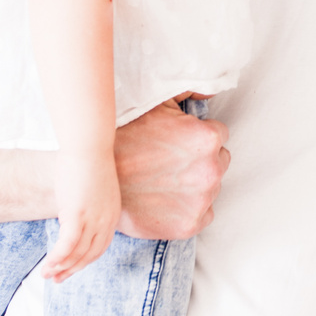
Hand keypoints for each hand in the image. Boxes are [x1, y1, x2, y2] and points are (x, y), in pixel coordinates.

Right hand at [42, 146, 117, 281]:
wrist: (88, 146)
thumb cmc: (86, 160)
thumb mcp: (92, 187)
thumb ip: (86, 204)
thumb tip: (70, 211)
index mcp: (112, 214)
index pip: (99, 247)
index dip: (84, 261)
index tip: (70, 268)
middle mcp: (106, 220)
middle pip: (90, 255)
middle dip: (72, 270)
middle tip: (56, 280)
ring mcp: (93, 219)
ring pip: (77, 253)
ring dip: (61, 268)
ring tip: (46, 275)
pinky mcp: (78, 215)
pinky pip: (67, 245)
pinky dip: (58, 258)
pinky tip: (48, 265)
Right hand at [113, 100, 227, 239]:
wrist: (96, 175)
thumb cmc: (126, 135)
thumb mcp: (158, 103)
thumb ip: (190, 91)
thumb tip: (211, 92)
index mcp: (207, 138)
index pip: (219, 136)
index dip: (197, 137)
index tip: (178, 143)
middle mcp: (211, 170)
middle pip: (219, 163)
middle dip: (200, 161)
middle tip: (171, 162)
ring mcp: (201, 200)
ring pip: (211, 189)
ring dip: (195, 185)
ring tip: (165, 181)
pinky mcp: (189, 225)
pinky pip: (204, 216)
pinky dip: (190, 210)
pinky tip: (168, 200)